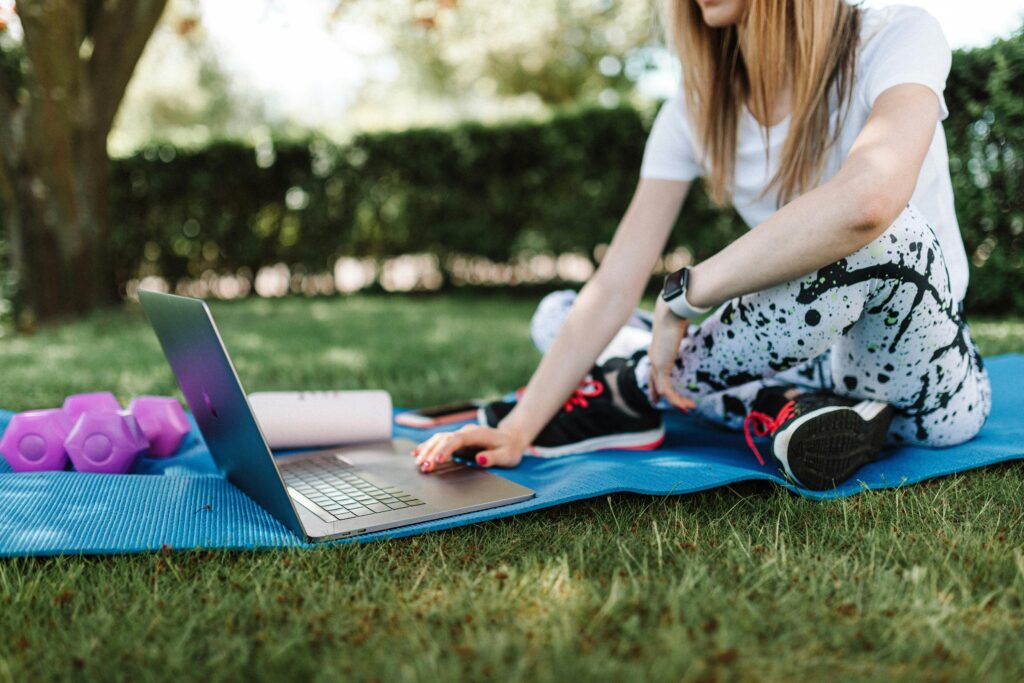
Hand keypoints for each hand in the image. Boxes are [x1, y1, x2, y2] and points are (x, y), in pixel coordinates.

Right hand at [412, 424, 528, 472]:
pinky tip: (417, 453)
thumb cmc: (509, 449)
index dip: (447, 448)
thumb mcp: (507, 456)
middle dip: (433, 452)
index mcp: (478, 434)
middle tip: (424, 467)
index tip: (438, 460)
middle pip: (445, 439)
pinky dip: (428, 446)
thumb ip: (494, 457)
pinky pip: (439, 441)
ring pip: (439, 439)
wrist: (510, 438)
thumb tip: (480, 459)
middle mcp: (466, 432)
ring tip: (419, 463)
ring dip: (428, 450)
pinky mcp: (456, 440)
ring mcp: (460, 434)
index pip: (458, 439)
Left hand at [647, 297, 696, 412]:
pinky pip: (667, 389)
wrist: (673, 310)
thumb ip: (681, 332)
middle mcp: (654, 356)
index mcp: (657, 349)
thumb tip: (686, 329)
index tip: (657, 391)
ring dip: (676, 401)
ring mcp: (656, 362)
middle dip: (655, 394)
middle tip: (657, 404)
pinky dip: (676, 399)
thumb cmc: (678, 314)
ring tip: (689, 408)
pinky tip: (685, 406)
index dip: (654, 382)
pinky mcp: (661, 366)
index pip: (653, 370)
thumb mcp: (680, 327)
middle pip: (653, 381)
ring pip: (662, 389)